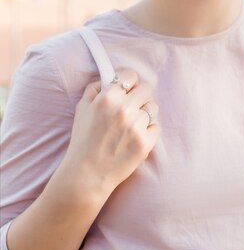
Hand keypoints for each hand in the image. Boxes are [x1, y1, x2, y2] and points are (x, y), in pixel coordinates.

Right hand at [61, 69, 159, 196]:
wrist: (87, 174)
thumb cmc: (83, 140)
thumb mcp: (81, 108)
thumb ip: (95, 88)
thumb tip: (110, 78)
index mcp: (108, 98)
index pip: (131, 75)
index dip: (128, 82)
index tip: (127, 89)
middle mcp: (124, 109)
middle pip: (146, 89)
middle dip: (139, 96)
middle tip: (131, 107)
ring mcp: (137, 126)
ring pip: (153, 108)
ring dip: (144, 114)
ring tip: (132, 125)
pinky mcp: (146, 143)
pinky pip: (156, 127)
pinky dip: (148, 131)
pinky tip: (135, 137)